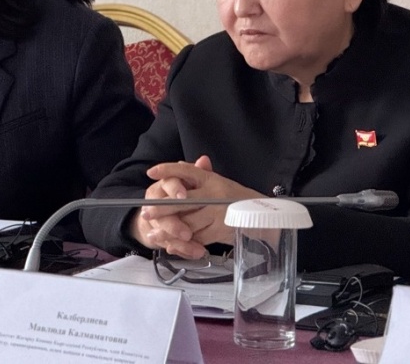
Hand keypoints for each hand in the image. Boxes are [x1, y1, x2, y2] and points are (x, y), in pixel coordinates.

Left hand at [130, 155, 262, 257]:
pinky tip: (172, 245)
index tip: (150, 172)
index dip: (168, 170)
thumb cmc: (235, 199)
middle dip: (162, 207)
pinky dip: (184, 243)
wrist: (263, 217)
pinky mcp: (221, 230)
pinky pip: (198, 238)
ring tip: (154, 234)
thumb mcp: (218, 184)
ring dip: (169, 230)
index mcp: (210, 180)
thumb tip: (177, 165)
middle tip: (146, 213)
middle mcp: (214, 194)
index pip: (187, 170)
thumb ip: (198, 175)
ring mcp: (218, 213)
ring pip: (188, 222)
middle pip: (183, 200)